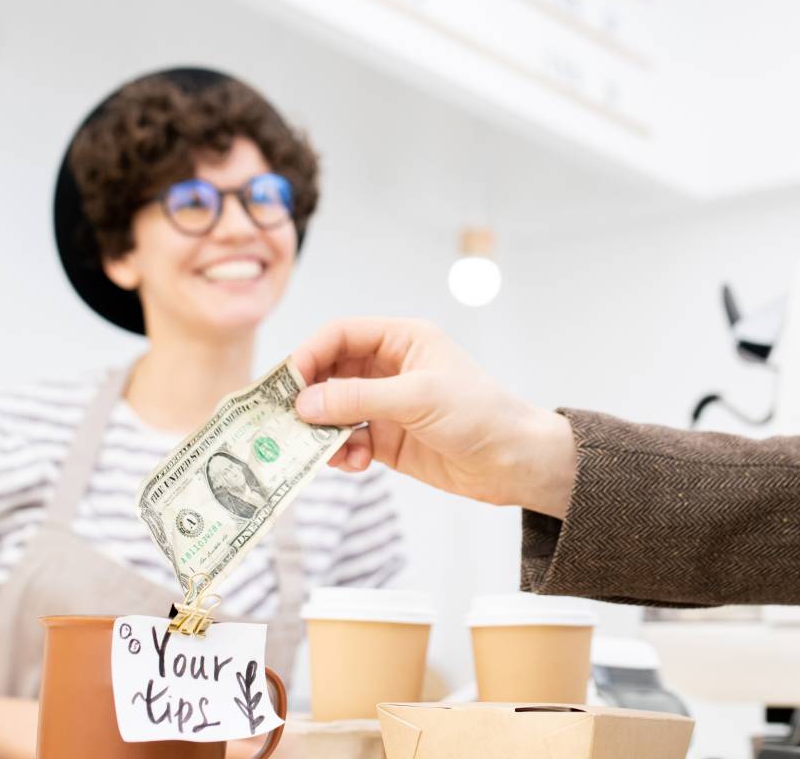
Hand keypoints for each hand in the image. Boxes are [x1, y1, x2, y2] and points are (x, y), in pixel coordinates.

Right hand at [292, 318, 575, 516]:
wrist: (515, 462)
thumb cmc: (479, 414)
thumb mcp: (418, 398)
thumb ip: (358, 399)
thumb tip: (305, 404)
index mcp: (401, 340)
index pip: (340, 335)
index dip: (310, 354)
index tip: (287, 383)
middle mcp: (389, 368)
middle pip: (329, 373)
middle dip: (308, 397)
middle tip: (284, 420)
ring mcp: (386, 405)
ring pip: (334, 411)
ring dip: (322, 430)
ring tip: (320, 449)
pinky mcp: (388, 440)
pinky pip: (348, 441)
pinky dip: (342, 453)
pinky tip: (354, 464)